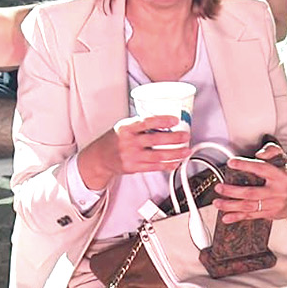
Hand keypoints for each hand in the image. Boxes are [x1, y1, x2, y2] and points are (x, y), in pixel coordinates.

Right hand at [77, 116, 191, 187]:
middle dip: (174, 138)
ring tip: (186, 151)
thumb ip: (140, 125)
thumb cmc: (114, 140)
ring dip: (175, 153)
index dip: (162, 120)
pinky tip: (175, 162)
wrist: (100, 158)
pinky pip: (154, 167)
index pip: (146, 122)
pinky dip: (167, 165)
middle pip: (156, 140)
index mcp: (126, 128)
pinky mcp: (134, 167)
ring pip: (158, 155)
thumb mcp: (123, 127)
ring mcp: (132, 156)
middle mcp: (129, 142)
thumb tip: (162, 120)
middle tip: (185, 136)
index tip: (174, 120)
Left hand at [212, 143, 286, 222]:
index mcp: (281, 176)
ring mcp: (274, 205)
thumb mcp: (284, 159)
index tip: (231, 162)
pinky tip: (226, 217)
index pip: (262, 169)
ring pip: (250, 207)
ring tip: (217, 202)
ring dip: (231, 206)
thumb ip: (271, 151)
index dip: (246, 165)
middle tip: (219, 187)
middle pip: (252, 193)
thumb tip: (258, 154)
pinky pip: (252, 216)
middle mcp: (277, 192)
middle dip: (233, 191)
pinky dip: (238, 217)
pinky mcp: (270, 214)